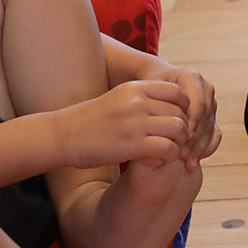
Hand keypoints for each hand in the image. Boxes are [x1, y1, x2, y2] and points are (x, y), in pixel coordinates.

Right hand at [55, 80, 190, 167]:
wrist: (63, 135)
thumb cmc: (93, 120)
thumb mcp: (120, 98)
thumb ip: (145, 98)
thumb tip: (176, 104)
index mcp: (136, 88)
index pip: (178, 93)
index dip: (184, 109)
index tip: (177, 123)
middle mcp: (137, 102)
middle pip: (181, 112)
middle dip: (184, 129)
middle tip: (177, 142)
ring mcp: (135, 123)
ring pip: (179, 129)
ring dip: (179, 143)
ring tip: (169, 151)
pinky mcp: (132, 145)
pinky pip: (168, 148)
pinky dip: (169, 156)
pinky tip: (158, 160)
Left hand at [152, 63, 220, 168]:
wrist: (153, 93)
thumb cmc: (144, 93)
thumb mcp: (145, 94)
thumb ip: (151, 103)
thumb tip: (157, 123)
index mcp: (192, 78)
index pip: (198, 102)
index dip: (192, 121)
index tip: (181, 138)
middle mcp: (205, 89)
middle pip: (206, 117)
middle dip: (196, 138)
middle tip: (183, 155)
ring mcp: (210, 104)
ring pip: (211, 128)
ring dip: (200, 147)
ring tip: (187, 163)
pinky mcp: (211, 118)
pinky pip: (214, 135)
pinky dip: (205, 150)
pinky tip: (192, 162)